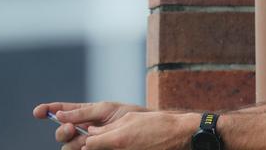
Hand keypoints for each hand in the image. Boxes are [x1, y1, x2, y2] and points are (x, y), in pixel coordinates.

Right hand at [33, 101, 146, 149]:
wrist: (144, 130)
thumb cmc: (126, 116)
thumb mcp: (105, 110)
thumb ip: (82, 113)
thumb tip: (58, 114)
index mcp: (84, 115)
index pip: (62, 112)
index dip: (48, 110)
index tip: (38, 112)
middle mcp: (83, 130)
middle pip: (62, 134)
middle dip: (61, 131)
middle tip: (71, 128)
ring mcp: (88, 144)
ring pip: (68, 148)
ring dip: (71, 143)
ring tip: (83, 141)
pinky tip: (84, 147)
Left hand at [84, 111, 199, 149]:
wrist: (176, 136)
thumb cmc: (155, 123)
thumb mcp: (130, 118)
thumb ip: (108, 127)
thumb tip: (91, 131)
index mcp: (117, 139)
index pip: (90, 144)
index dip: (89, 140)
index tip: (93, 136)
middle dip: (96, 147)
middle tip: (103, 141)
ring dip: (107, 149)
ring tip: (119, 142)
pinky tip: (127, 146)